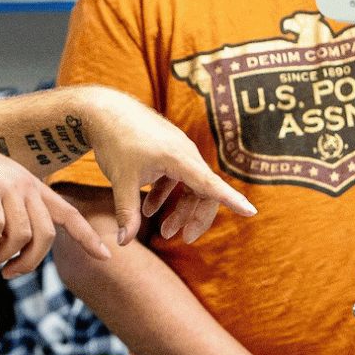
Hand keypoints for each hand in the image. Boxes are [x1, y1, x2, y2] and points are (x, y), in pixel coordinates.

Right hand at [0, 122, 110, 274]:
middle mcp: (26, 187)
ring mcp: (8, 186)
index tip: (106, 256)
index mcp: (34, 190)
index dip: (87, 237)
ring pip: (21, 235)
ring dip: (1, 256)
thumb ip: (3, 229)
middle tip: (7, 273)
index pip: (69, 215)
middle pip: (46, 236)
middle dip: (29, 262)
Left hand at [78, 87, 256, 244]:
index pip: (210, 184)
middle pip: (204, 190)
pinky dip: (168, 194)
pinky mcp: (169, 150)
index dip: (231, 200)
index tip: (251, 212)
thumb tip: (123, 244)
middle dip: (197, 217)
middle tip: (185, 239)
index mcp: (178, 158)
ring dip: (181, 209)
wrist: (104, 110)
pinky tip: (150, 209)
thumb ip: (127, 213)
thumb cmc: (114, 142)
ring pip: (191, 185)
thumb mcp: (120, 181)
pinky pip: (178, 176)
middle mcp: (185, 152)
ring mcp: (178, 150)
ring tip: (164, 232)